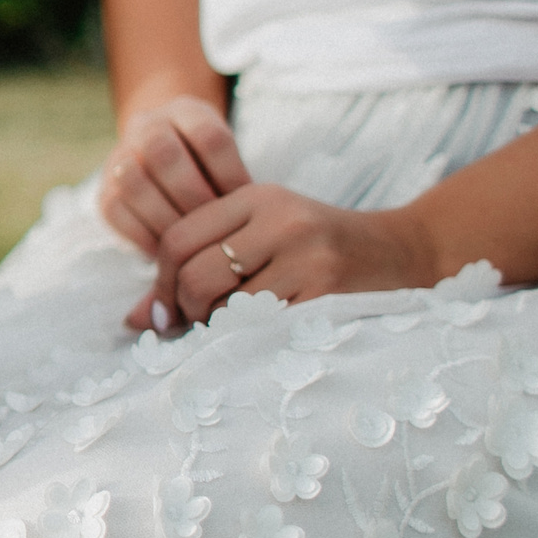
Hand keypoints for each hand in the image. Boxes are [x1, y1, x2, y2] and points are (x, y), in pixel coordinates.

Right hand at [98, 95, 250, 259]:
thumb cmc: (208, 166)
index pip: (207, 135)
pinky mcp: (103, 188)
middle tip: (214, 227)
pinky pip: (114, 209)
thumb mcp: (225, 157)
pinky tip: (166, 252)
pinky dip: (141, 234)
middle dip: (193, 196)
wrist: (162, 156)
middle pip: (162, 153)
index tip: (245, 204)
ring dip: (165, 216)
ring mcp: (120, 156)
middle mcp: (146, 125)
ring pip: (133, 181)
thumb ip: (234, 179)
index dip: (229, 173)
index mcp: (185, 110)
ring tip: (190, 243)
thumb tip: (251, 219)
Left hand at [138, 183, 441, 329]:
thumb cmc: (320, 251)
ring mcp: (306, 254)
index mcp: (255, 197)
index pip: (176, 239)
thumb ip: (197, 266)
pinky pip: (264, 326)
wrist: (403, 254)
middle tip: (199, 327)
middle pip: (195, 275)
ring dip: (220, 329)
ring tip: (236, 328)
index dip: (159, 284)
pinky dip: (251, 340)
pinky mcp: (327, 290)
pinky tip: (264, 336)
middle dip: (186, 311)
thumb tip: (134, 320)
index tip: (165, 312)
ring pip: (227, 306)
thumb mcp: (262, 237)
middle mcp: (279, 219)